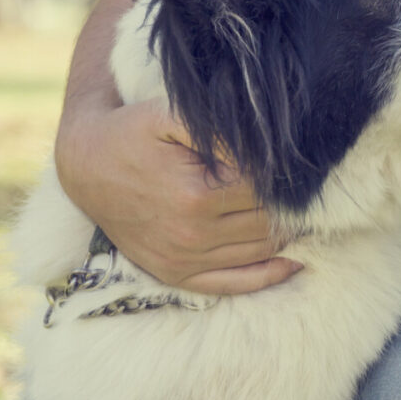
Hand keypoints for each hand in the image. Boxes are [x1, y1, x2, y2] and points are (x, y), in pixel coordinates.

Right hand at [55, 98, 301, 293]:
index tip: (304, 164)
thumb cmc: (134, 132)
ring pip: (262, 252)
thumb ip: (222, 130)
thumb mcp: (173, 115)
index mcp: (197, 195)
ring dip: (290, 234)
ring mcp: (184, 260)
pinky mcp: (176, 275)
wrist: (85, 164)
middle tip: (314, 188)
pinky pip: (236, 284)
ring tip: (307, 213)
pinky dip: (271, 275)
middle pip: (271, 222)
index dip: (290, 177)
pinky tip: (296, 260)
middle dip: (296, 205)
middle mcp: (192, 235)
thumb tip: (270, 149)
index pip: (269, 190)